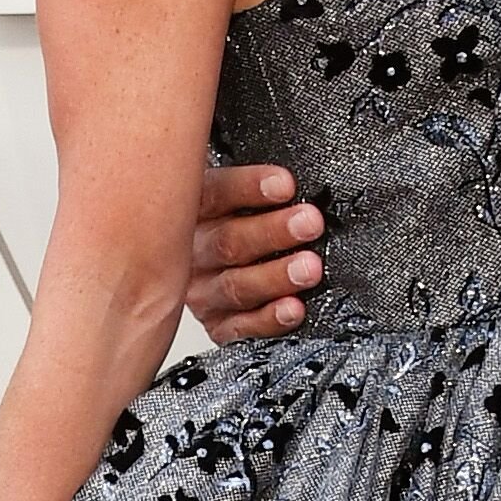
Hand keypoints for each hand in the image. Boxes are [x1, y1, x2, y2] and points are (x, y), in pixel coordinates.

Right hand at [187, 161, 324, 340]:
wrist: (194, 272)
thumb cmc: (232, 221)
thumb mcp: (233, 191)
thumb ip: (252, 182)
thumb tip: (284, 173)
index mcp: (194, 208)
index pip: (217, 193)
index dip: (250, 188)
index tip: (285, 185)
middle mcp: (191, 251)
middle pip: (229, 241)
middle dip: (273, 232)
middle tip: (309, 223)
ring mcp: (202, 290)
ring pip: (236, 285)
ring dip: (276, 276)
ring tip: (309, 267)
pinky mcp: (216, 323)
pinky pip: (240, 327)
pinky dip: (269, 318)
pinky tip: (292, 308)